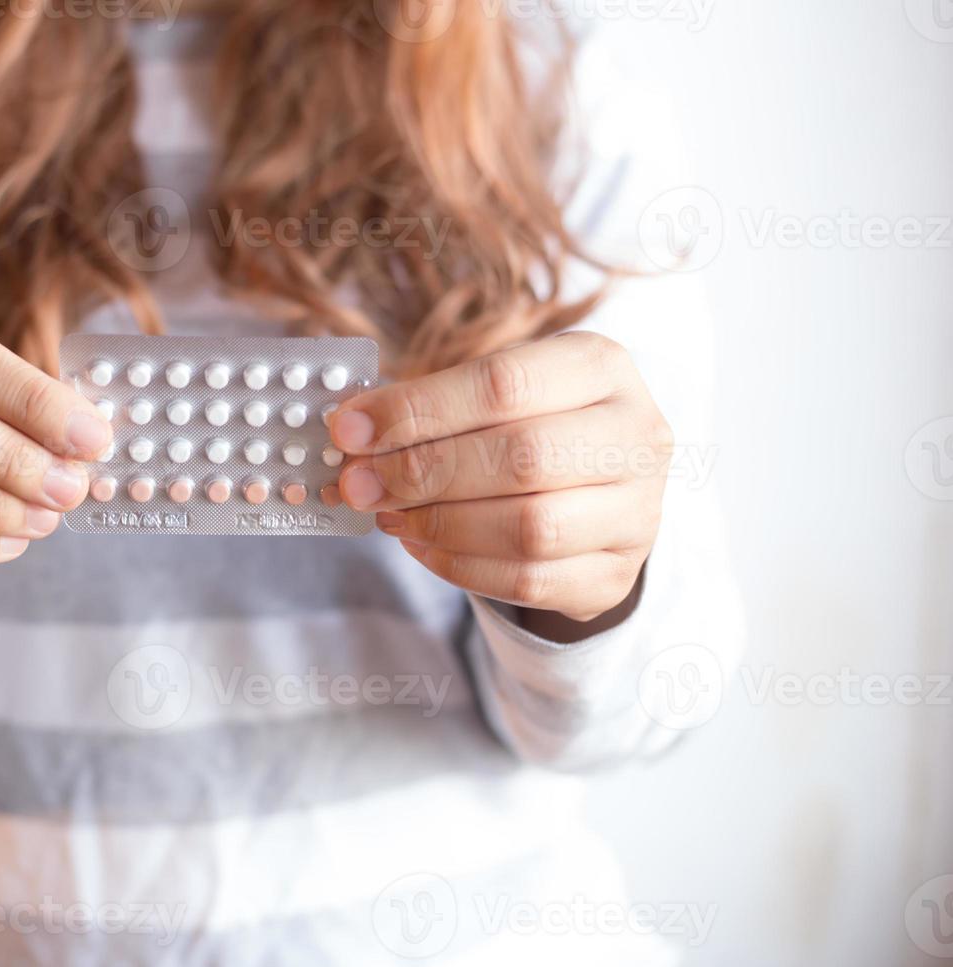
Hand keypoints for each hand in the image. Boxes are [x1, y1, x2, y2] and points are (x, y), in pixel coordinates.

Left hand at [328, 331, 671, 625]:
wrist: (596, 494)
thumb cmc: (528, 427)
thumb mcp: (490, 397)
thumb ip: (427, 409)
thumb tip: (348, 433)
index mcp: (600, 367)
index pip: (503, 384)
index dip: (418, 409)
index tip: (350, 430)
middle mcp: (635, 435)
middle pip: (522, 457)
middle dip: (423, 472)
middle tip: (359, 483)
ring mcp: (637, 511)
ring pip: (530, 527)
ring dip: (440, 524)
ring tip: (389, 514)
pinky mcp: (615, 575)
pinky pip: (528, 580)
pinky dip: (459, 565)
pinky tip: (419, 544)